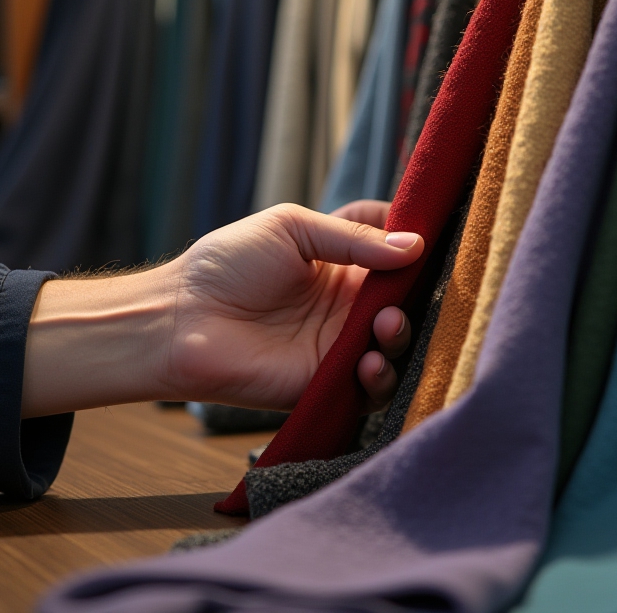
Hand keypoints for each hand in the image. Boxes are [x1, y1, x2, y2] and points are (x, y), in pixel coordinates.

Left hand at [21, 201, 422, 417]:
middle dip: (421, 296)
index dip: (415, 243)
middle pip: (406, 298)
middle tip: (418, 290)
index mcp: (338, 260)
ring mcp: (338, 342)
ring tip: (386, 325)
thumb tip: (415, 247)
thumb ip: (352, 238)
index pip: (393, 248)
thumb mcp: (291, 228)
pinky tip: (368, 359)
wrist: (181, 319)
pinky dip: (381, 375)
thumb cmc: (226, 263)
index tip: (436, 238)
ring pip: (396, 343)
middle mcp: (345, 302)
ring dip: (403, 335)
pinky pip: (371, 387)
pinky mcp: (326, 382)